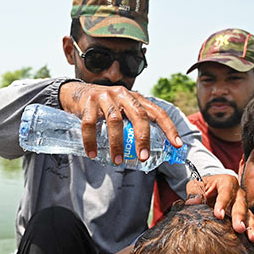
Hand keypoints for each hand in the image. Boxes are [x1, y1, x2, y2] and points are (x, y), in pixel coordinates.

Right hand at [59, 82, 182, 163]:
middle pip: (139, 116)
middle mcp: (123, 95)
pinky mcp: (88, 103)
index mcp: (136, 99)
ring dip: (117, 143)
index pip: (157, 112)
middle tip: (143, 157)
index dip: (169, 128)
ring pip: (115, 121)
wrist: (76, 92)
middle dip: (143, 138)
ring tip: (117, 161)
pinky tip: (93, 153)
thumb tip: (149, 152)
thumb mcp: (122, 110)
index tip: (177, 145)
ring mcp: (105, 97)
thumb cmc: (104, 107)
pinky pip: (90, 124)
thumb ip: (133, 124)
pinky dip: (91, 141)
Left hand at [186, 175, 253, 253]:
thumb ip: (194, 193)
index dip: (223, 203)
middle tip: (239, 228)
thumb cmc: (202, 187)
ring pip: (249, 218)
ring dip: (251, 229)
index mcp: (227, 182)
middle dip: (240, 217)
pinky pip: (251, 230)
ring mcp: (243, 207)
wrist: (208, 190)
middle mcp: (238, 194)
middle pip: (241, 205)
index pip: (226, 192)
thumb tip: (192, 202)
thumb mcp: (196, 185)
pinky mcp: (245, 220)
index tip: (218, 215)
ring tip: (253, 239)